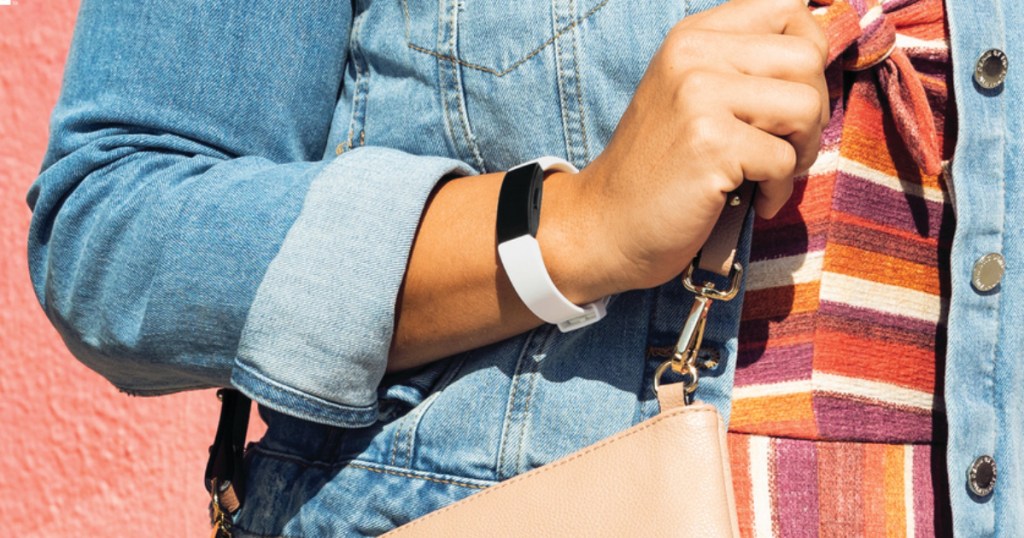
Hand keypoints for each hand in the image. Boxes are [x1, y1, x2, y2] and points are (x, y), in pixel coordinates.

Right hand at [565, 0, 828, 294]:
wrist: (608, 225)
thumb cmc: (663, 169)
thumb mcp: (693, 95)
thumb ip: (743, 66)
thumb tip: (821, 53)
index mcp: (692, 35)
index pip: (789, 6)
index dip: (809, 51)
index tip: (786, 97)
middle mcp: (692, 53)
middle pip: (808, 55)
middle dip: (813, 109)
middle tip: (781, 146)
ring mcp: (698, 95)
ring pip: (806, 105)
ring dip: (801, 150)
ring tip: (769, 173)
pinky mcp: (709, 143)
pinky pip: (785, 160)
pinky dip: (777, 191)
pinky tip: (750, 200)